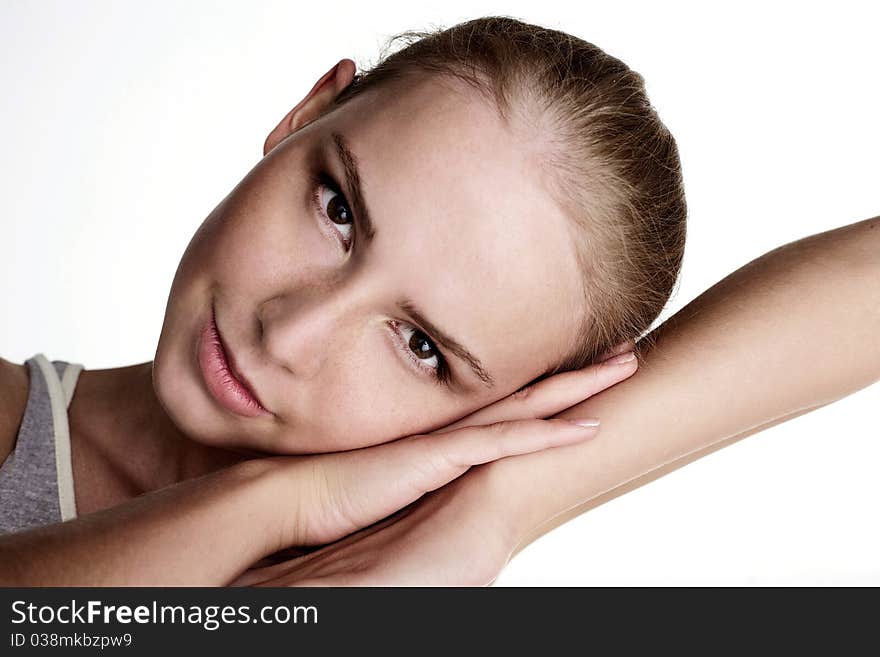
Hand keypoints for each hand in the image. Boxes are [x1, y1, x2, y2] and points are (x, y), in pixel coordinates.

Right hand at [230, 341, 636, 584]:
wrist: (279, 494)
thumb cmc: (317, 483)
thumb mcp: (381, 467)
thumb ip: (410, 456)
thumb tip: (427, 460)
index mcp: (437, 423)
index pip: (502, 392)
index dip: (544, 374)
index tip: (583, 358)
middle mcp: (447, 421)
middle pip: (526, 386)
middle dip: (576, 364)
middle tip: (624, 341)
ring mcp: (444, 434)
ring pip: (528, 402)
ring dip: (579, 384)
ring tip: (628, 360)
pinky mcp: (435, 456)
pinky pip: (505, 442)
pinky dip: (548, 435)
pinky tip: (590, 424)